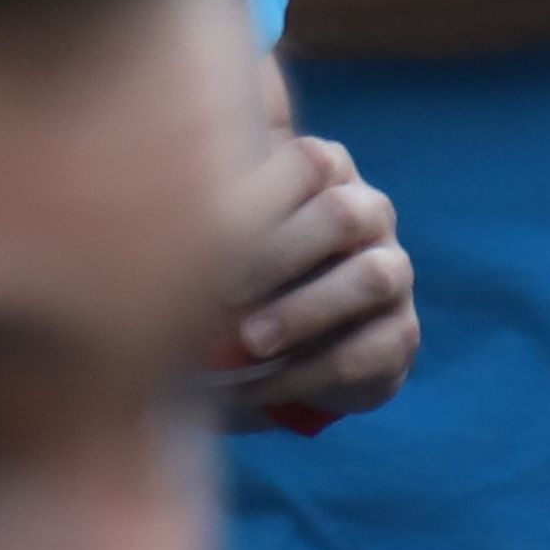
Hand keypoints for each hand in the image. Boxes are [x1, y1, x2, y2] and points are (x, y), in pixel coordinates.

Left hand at [217, 129, 418, 424]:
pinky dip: (309, 374)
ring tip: (247, 342)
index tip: (197, 232)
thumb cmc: (228, 271)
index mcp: (324, 171)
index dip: (258, 196)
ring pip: (372, 278)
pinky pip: (370, 351)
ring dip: (303, 312)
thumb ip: (198, 192)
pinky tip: (258, 388)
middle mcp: (368, 213)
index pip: (308, 162)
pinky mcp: (400, 336)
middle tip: (219, 291)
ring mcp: (394, 272)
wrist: (270, 350)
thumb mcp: (210, 227)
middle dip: (279, 254)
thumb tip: (148, 164)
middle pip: (344, 215)